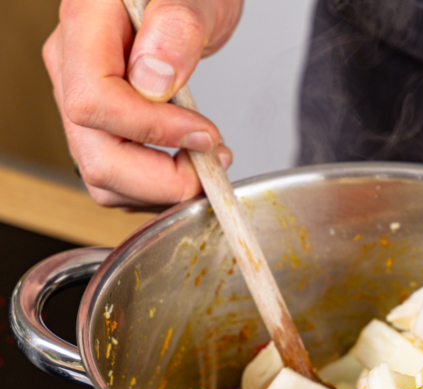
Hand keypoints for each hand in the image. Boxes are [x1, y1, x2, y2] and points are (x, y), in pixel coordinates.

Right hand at [43, 0, 242, 207]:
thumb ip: (177, 27)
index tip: (204, 136)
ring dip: (160, 190)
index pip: (94, 102)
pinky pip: (117, 176)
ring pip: (102, 176)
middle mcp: (72, 65)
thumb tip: (153, 79)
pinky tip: (189, 165)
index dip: (152, 132)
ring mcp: (82, 97)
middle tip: (211, 166)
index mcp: (86, 25)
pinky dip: (156, 187)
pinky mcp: (101, 122)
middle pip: (94, 154)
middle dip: (159, 179)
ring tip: (206, 165)